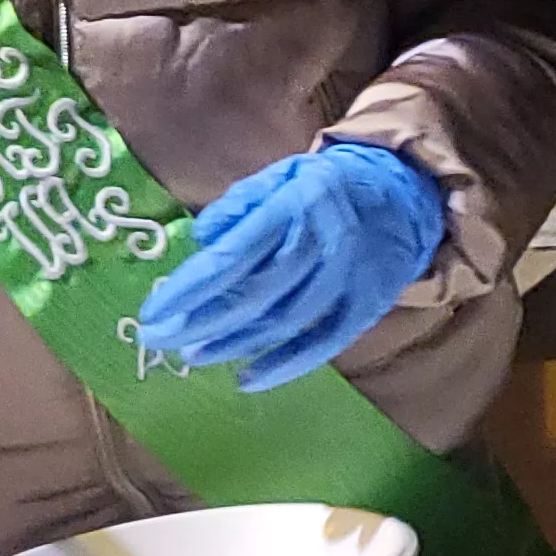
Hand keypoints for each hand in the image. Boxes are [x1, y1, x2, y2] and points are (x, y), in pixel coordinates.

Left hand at [137, 142, 446, 391]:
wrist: (404, 192)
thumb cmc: (325, 187)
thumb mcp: (280, 176)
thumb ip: (239, 204)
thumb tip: (199, 241)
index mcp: (296, 204)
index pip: (233, 255)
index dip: (188, 288)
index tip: (151, 312)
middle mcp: (324, 242)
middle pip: (254, 294)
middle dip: (199, 321)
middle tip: (157, 340)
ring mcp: (349, 277)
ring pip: (284, 322)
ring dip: (233, 344)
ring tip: (192, 354)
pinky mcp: (368, 304)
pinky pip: (323, 343)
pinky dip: (284, 365)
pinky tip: (247, 379)